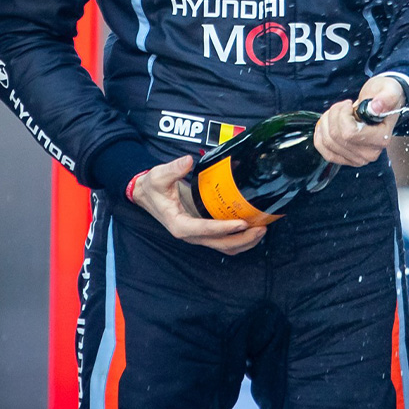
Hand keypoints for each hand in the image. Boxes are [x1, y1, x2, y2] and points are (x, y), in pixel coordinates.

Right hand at [130, 155, 265, 254]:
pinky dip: (239, 239)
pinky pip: (224, 241)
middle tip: (261, 227)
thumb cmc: (153, 187)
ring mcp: (198, 234)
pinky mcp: (204, 231)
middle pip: (219, 244)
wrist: (147, 195)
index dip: (223, 228)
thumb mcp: (158, 176)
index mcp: (179, 224)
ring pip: (224, 246)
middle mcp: (190, 234)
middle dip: (242, 239)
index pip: (204, 230)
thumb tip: (187, 162)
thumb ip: (172, 170)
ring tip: (262, 229)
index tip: (241, 223)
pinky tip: (252, 228)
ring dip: (244, 242)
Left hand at [313, 75, 401, 166]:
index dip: (342, 115)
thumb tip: (376, 107)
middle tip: (343, 105)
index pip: (350, 133)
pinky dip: (320, 136)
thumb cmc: (383, 97)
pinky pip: (325, 151)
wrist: (381, 106)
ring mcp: (357, 159)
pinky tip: (326, 124)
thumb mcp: (389, 90)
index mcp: (382, 139)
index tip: (348, 103)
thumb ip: (387, 98)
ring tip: (337, 112)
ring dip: (326, 122)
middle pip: (336, 137)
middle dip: (333, 115)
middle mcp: (370, 154)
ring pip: (327, 142)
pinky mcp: (346, 160)